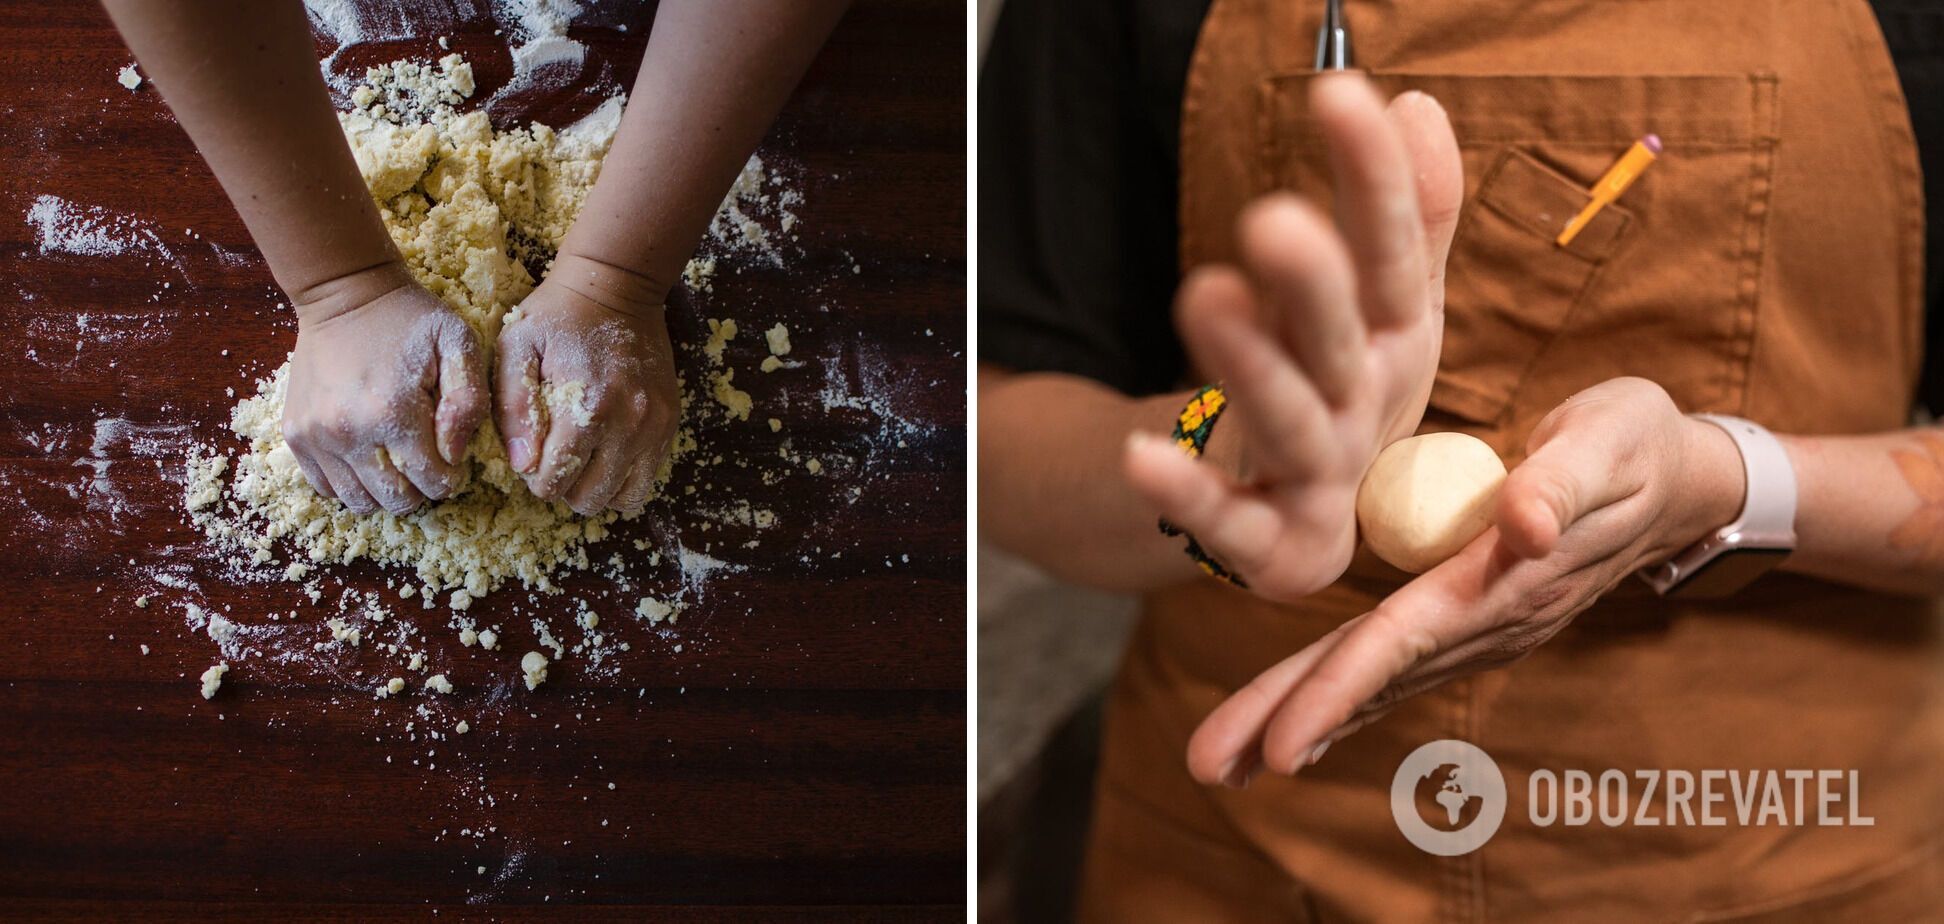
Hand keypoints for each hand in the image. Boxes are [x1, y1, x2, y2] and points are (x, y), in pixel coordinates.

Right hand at [282, 265, 487, 515]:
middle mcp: (347, 432)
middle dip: (420, 490)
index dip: (451, 478)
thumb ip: (469, 401)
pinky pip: (326, 487)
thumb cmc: (410, 319)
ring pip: (358, 501)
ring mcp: (315, 436)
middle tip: (427, 463)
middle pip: (396, 500)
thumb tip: (454, 455)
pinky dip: (351, 484)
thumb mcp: (459, 344)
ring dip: (385, 492)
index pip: (432, 482)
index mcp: (392, 413)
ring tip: (398, 463)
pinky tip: (368, 460)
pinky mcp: (295, 434)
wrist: (345, 294)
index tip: (453, 459)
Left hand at [495, 253, 679, 514]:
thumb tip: (523, 464)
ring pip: (625, 498)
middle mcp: (628, 424)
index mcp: (587, 408)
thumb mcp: (517, 349)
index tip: (532, 454)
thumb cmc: (557, 316)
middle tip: (555, 457)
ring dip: (597, 489)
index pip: (555, 481)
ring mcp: (654, 426)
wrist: (618, 286)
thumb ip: (514, 409)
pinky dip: (623, 477)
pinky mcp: (669, 423)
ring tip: (583, 460)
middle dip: (565, 487)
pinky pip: (648, 478)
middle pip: (590, 498)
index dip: (534, 477)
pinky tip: (606, 452)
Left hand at [1121, 73, 1463, 601]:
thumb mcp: (1390, 303)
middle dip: (1313, 282)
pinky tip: (1138, 456)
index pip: (1392, 251)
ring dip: (1250, 367)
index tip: (1339, 93)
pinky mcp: (1271, 545)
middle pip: (1338, 339)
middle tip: (1272, 220)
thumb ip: (1410, 214)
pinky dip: (1185, 493)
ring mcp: (1322, 478)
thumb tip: (1417, 104)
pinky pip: (1223, 519)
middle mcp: (1366, 405)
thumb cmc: (1350, 384)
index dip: (1373, 178)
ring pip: (1288, 421)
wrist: (1315, 510)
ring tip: (1203, 297)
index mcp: (1397, 338)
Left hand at [1185, 377, 1745, 786]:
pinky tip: (1286, 728)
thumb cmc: (1635, 446)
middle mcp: (1484, 622)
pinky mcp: (1465, 619)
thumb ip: (1561, 482)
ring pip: (1372, 681)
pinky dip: (1333, 698)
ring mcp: (1476, 629)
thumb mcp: (1608, 442)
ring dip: (1296, 720)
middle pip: (1372, 677)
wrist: (1678, 481)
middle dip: (1290, 721)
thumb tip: (1525, 525)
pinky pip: (1386, 666)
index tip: (1284, 740)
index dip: (1341, 687)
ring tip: (1222, 763)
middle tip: (1212, 766)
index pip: (1406, 640)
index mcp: (1503, 581)